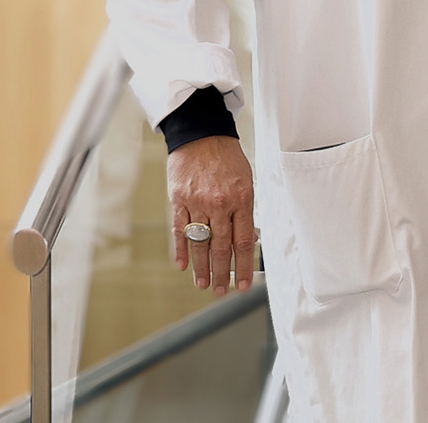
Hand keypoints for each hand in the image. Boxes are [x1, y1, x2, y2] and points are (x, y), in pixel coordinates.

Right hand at [167, 136, 256, 295]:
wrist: (202, 134)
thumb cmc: (228, 158)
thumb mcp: (247, 180)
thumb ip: (246, 210)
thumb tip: (248, 240)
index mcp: (242, 199)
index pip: (243, 242)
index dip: (242, 267)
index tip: (242, 285)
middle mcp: (220, 203)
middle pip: (221, 247)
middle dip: (222, 273)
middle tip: (221, 292)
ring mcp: (197, 202)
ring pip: (199, 243)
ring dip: (201, 267)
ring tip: (204, 285)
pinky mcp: (179, 200)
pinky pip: (180, 229)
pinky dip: (180, 249)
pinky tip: (182, 265)